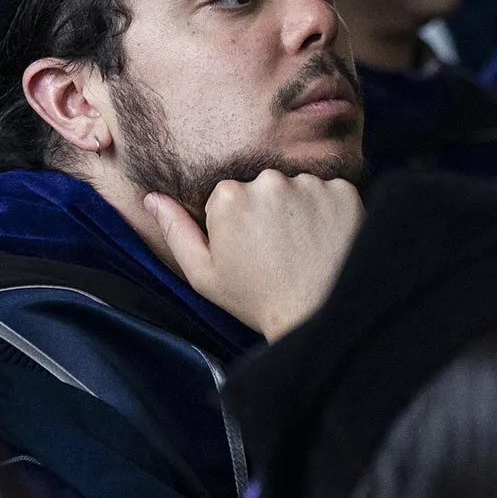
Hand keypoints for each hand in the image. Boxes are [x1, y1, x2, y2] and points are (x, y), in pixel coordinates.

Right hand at [144, 171, 362, 341]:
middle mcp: (269, 181)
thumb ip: (176, 231)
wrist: (318, 316)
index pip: (230, 196)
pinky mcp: (344, 191)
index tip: (249, 249)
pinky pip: (330, 192)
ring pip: (297, 188)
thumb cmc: (256, 298)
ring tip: (302, 248)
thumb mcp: (204, 274)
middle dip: (268, 211)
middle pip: (263, 187)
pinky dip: (328, 211)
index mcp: (229, 197)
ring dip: (298, 210)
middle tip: (277, 250)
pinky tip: (324, 241)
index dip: (238, 223)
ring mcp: (310, 184)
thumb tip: (152, 198)